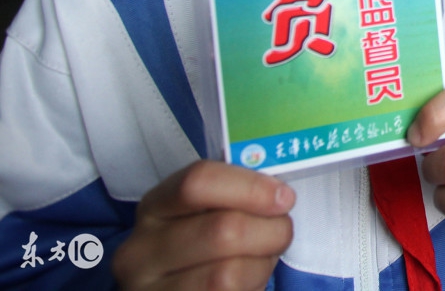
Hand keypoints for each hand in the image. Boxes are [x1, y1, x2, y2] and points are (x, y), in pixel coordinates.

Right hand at [113, 160, 294, 290]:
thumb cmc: (201, 247)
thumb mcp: (205, 214)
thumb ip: (234, 198)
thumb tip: (279, 194)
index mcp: (155, 207)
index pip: (199, 182)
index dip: (250, 187)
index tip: (283, 197)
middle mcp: (143, 250)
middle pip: (223, 230)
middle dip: (270, 231)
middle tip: (281, 232)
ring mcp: (152, 290)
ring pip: (228, 275)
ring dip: (262, 266)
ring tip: (263, 261)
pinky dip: (251, 289)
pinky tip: (247, 283)